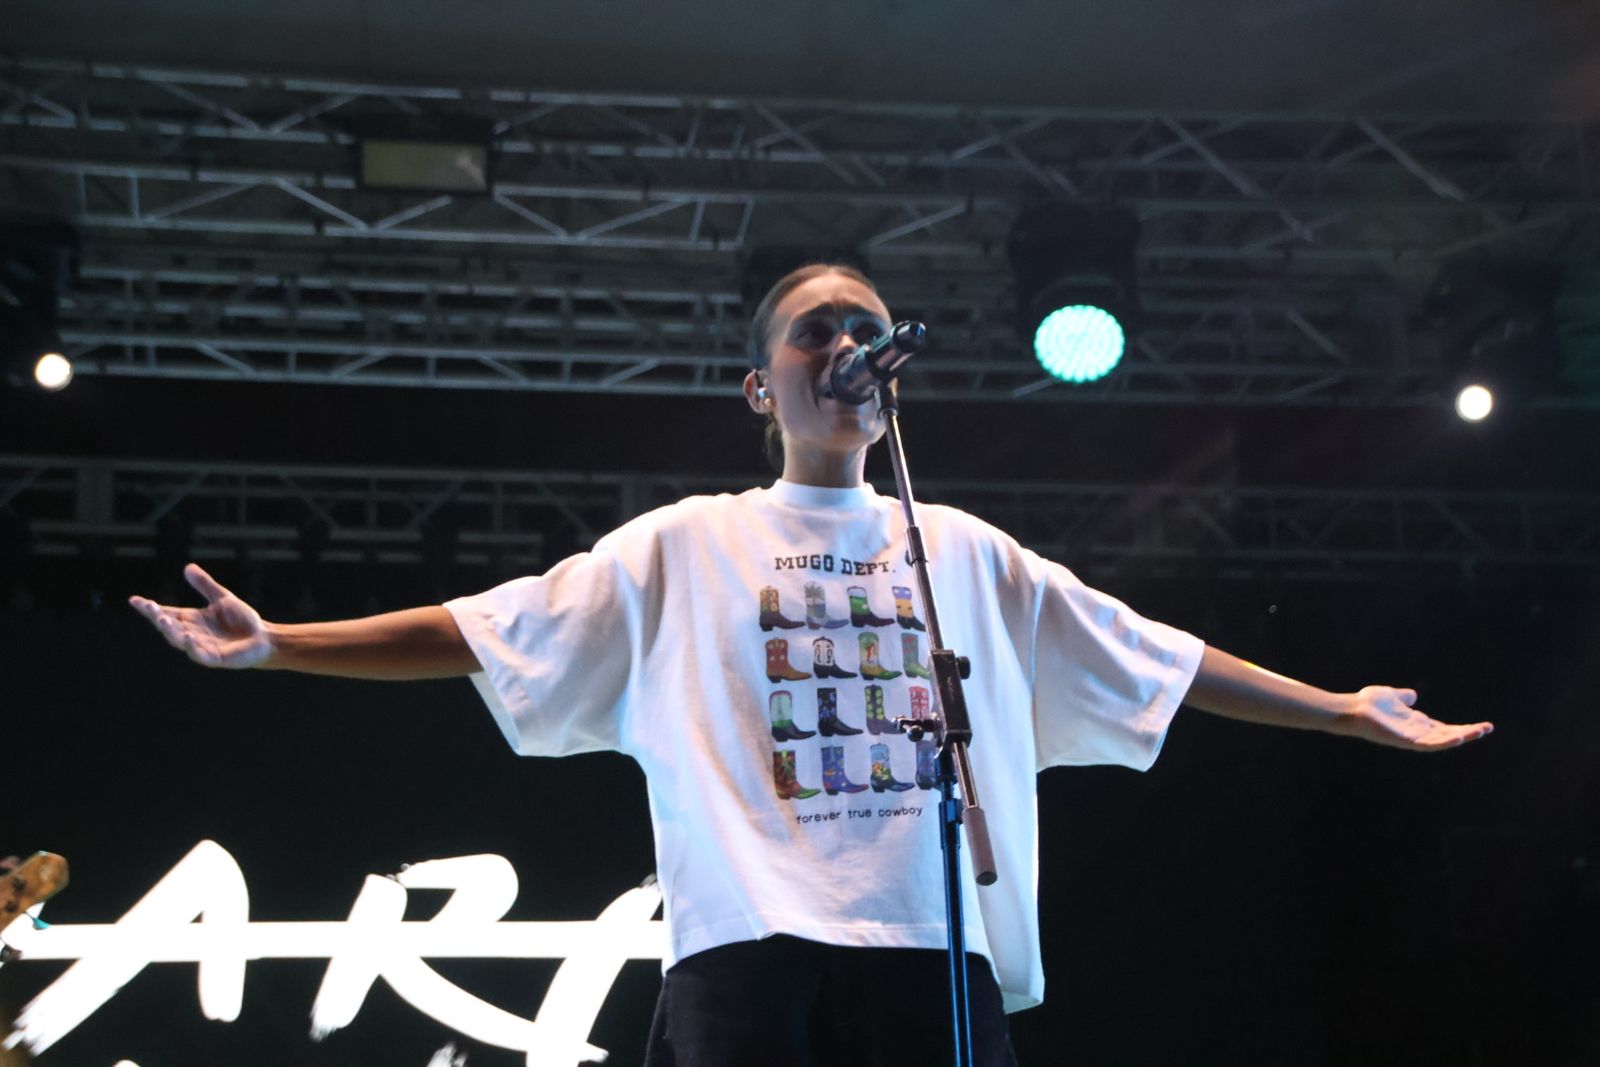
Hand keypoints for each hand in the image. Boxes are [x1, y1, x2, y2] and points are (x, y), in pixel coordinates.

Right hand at [129, 564, 274, 668]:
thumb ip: (205, 585)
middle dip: (157, 617)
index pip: (166, 612)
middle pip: (168, 626)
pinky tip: (189, 637)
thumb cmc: (242, 619)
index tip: (133, 600)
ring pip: (179, 640)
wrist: (263, 638)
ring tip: (163, 619)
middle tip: (148, 607)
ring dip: (171, 631)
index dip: (149, 608)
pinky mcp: (214, 658)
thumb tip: (187, 567)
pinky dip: (193, 647)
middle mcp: (192, 633)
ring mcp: (201, 646)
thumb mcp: (222, 598)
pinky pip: (200, 654)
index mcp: (191, 619)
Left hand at [1341, 685, 1492, 751]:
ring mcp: (1410, 738)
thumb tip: (1413, 695)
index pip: (1444, 728)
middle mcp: (1416, 732)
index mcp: (1416, 723)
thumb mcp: (1392, 697)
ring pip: (1441, 741)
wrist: (1351, 709)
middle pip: (1447, 735)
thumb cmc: (1367, 704)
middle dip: (1467, 733)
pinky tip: (1458, 736)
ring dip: (1460, 737)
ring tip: (1479, 732)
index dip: (1462, 728)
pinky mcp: (1403, 740)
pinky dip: (1443, 741)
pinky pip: (1427, 744)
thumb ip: (1403, 697)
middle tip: (1487, 729)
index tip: (1483, 726)